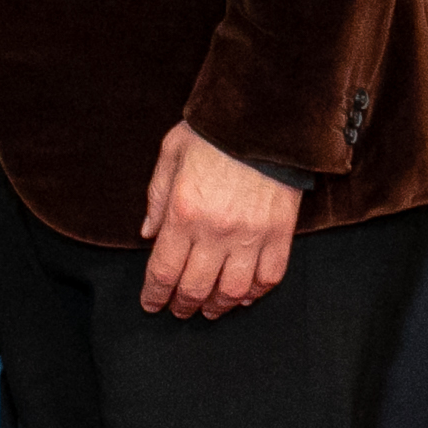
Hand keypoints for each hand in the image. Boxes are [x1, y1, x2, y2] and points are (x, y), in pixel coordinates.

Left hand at [138, 121, 299, 319]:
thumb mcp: (170, 155)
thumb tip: (147, 235)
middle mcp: (217, 231)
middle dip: (182, 305)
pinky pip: (269, 277)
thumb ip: (156, 198)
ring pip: (233, 291)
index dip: (154, 295)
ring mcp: (252, 235)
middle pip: (196, 288)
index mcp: (184, 213)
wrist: (264, 117)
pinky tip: (243, 295)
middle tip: (178, 310)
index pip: (163, 271)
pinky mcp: (280, 233)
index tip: (151, 304)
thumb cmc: (212, 133)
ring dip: (218, 306)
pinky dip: (255, 293)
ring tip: (209, 309)